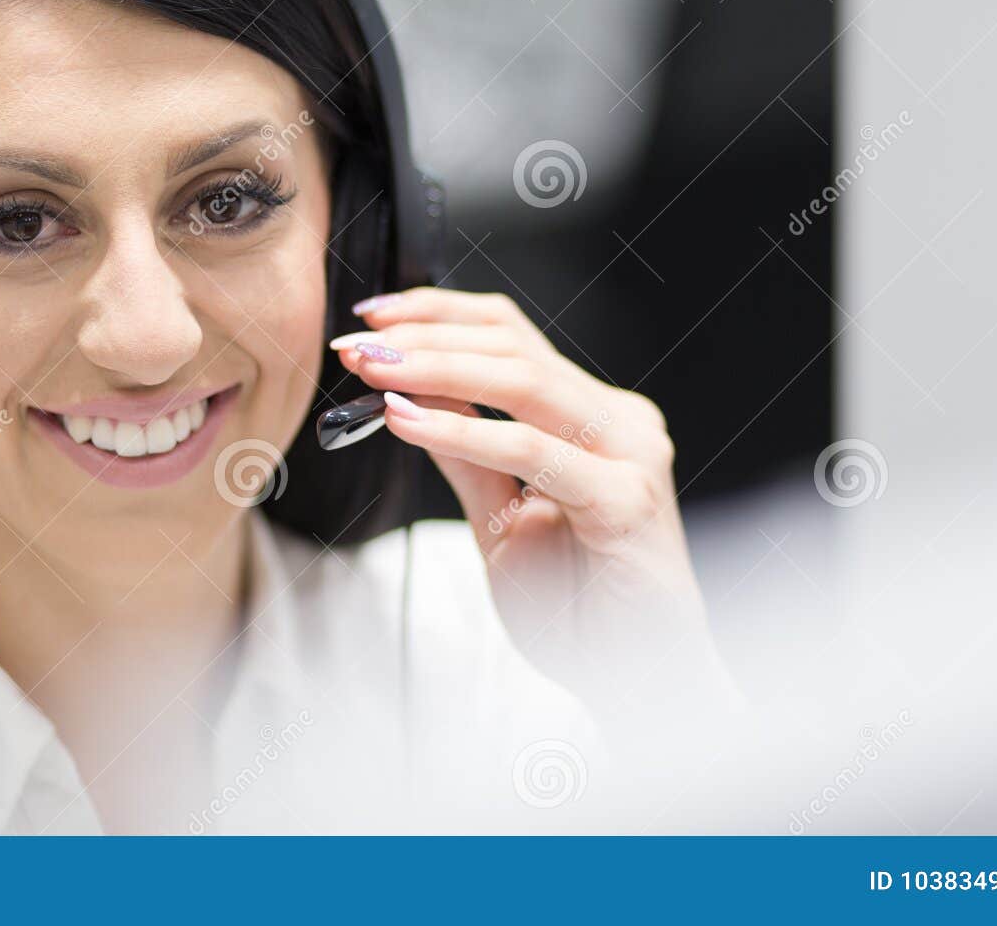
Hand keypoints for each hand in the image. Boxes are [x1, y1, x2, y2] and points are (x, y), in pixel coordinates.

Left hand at [332, 286, 739, 727]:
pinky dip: (463, 431)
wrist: (638, 682)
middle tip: (357, 344)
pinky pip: (534, 449)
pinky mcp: (626, 499)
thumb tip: (412, 393)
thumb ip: (467, 454)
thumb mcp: (499, 520)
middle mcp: (618, 422)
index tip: (372, 318)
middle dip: (425, 336)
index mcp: (593, 417)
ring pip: (524, 381)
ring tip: (375, 371)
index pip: (512, 335)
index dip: (440, 314)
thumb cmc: (576, 609)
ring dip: (437, 369)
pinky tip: (409, 424)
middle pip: (513, 344)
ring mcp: (630, 455)